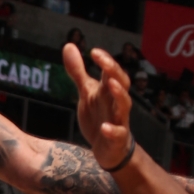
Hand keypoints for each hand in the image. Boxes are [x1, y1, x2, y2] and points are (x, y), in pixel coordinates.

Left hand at [63, 42, 132, 171]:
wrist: (108, 148)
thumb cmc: (99, 116)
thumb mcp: (86, 92)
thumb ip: (78, 71)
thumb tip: (69, 45)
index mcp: (107, 91)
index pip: (111, 71)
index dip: (105, 61)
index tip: (94, 52)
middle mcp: (115, 102)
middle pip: (120, 83)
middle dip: (114, 71)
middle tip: (104, 62)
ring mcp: (118, 120)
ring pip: (124, 105)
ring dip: (119, 94)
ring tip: (110, 85)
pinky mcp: (117, 138)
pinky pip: (118, 133)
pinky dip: (112, 130)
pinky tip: (104, 127)